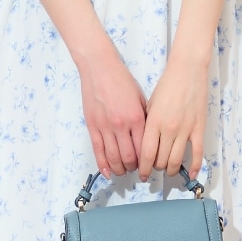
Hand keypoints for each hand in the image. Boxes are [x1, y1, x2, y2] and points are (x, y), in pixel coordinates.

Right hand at [78, 43, 146, 177]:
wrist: (99, 67)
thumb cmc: (121, 80)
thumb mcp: (140, 98)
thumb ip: (144, 119)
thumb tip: (148, 138)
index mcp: (136, 118)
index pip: (144, 149)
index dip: (147, 161)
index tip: (148, 165)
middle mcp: (121, 125)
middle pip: (129, 157)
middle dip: (134, 168)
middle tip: (136, 170)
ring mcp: (105, 127)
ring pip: (113, 158)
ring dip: (120, 169)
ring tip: (123, 171)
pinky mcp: (92, 126)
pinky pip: (98, 151)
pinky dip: (103, 165)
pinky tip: (108, 172)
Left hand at [138, 54, 208, 180]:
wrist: (188, 71)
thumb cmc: (167, 86)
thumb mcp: (150, 105)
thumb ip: (147, 126)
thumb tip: (145, 146)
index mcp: (154, 123)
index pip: (146, 154)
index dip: (144, 168)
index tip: (143, 175)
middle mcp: (168, 129)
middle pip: (161, 160)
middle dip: (156, 168)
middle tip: (155, 169)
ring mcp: (185, 130)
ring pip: (176, 160)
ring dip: (171, 170)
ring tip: (168, 171)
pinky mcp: (199, 129)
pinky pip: (197, 153)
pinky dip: (194, 167)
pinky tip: (191, 175)